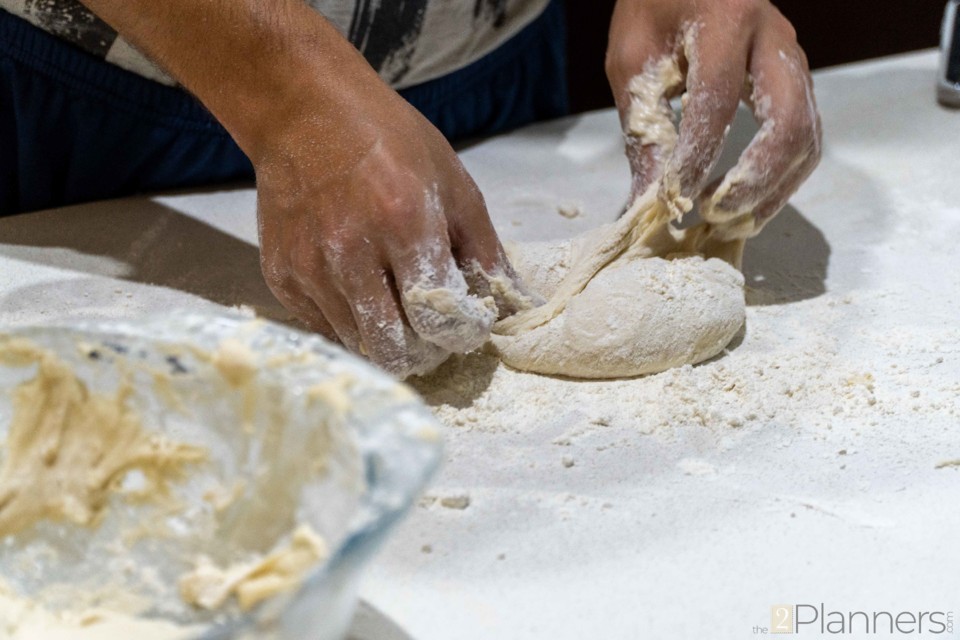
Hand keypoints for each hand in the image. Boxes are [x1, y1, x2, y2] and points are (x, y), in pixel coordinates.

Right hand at [254, 73, 533, 376]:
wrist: (302, 112)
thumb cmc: (388, 140)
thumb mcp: (452, 182)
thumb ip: (485, 249)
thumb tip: (519, 303)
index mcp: (404, 223)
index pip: (439, 319)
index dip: (461, 333)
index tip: (466, 324)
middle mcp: (350, 252)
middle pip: (394, 349)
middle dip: (423, 350)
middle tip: (431, 329)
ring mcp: (309, 268)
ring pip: (358, 344)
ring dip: (385, 337)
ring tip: (396, 303)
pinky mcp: (281, 277)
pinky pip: (325, 328)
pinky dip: (350, 321)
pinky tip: (360, 287)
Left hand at [605, 0, 821, 237]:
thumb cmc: (653, 10)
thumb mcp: (632, 63)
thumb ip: (643, 129)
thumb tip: (648, 201)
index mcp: (726, 20)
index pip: (718, 100)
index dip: (698, 156)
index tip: (673, 198)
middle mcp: (774, 36)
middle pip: (789, 123)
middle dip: (754, 181)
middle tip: (712, 214)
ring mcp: (794, 58)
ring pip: (808, 138)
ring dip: (772, 190)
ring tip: (727, 220)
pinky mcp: (798, 80)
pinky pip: (805, 137)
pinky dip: (779, 178)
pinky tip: (743, 201)